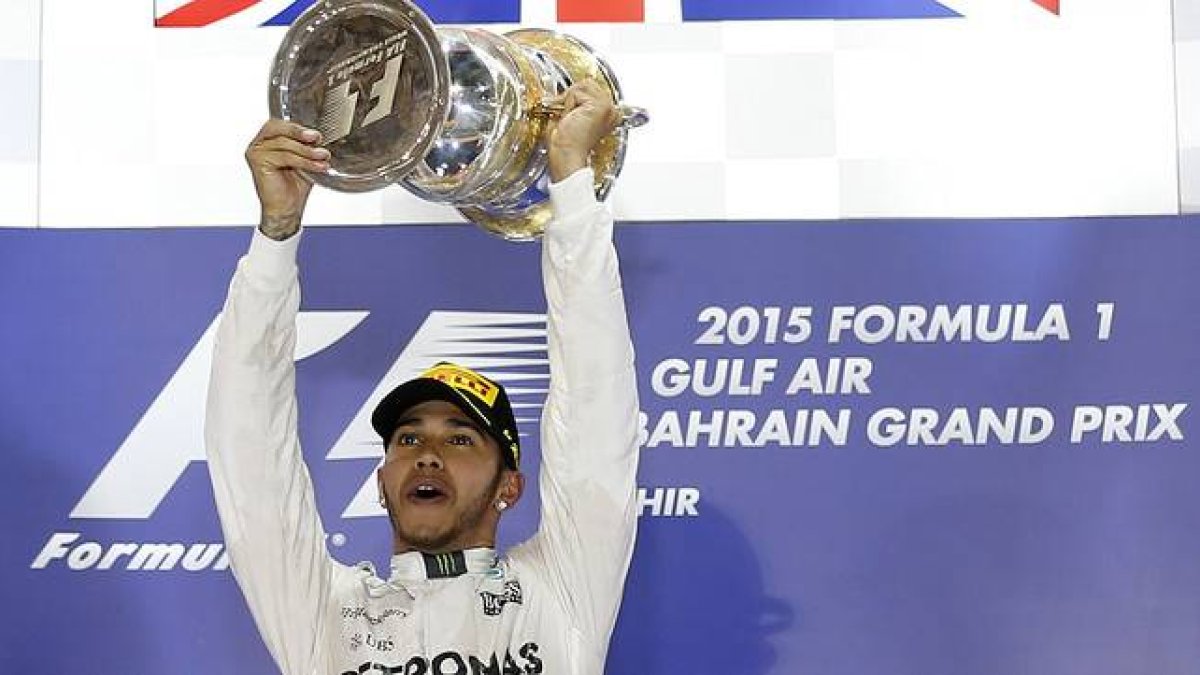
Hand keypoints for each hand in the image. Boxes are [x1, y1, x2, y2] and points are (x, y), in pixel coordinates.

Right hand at [245, 120, 329, 239]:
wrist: (287, 209)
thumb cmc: (293, 186)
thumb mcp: (304, 160)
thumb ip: (307, 146)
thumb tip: (320, 136)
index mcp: (268, 140)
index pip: (280, 124)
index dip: (297, 127)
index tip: (316, 134)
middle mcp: (259, 144)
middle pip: (278, 129)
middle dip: (300, 132)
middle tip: (317, 138)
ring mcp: (256, 152)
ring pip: (284, 144)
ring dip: (307, 150)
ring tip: (323, 156)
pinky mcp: (258, 162)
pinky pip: (285, 156)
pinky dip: (304, 161)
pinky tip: (317, 166)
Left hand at [546, 80, 619, 181]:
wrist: (566, 156)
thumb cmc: (566, 144)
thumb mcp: (570, 117)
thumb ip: (573, 102)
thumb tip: (564, 91)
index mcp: (607, 114)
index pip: (589, 89)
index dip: (572, 98)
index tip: (567, 115)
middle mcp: (611, 110)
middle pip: (586, 84)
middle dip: (570, 98)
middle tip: (567, 119)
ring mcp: (607, 107)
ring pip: (581, 87)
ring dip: (568, 102)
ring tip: (569, 120)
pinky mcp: (600, 106)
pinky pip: (575, 93)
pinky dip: (567, 105)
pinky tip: (570, 120)